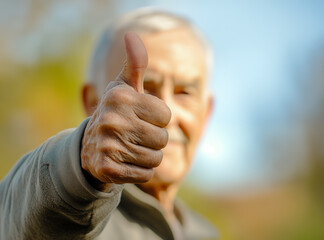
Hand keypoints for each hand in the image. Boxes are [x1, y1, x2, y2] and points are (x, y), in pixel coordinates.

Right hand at [81, 32, 170, 190]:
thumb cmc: (116, 113)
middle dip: (154, 141)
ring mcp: (108, 145)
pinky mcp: (106, 169)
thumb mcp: (124, 88)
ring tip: (130, 149)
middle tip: (135, 136)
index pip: (166, 116)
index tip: (141, 118)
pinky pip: (144, 175)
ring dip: (147, 157)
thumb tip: (133, 36)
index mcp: (121, 97)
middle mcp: (112, 119)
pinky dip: (139, 172)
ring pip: (155, 159)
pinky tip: (125, 163)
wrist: (88, 146)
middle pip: (162, 139)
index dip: (158, 120)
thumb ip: (135, 65)